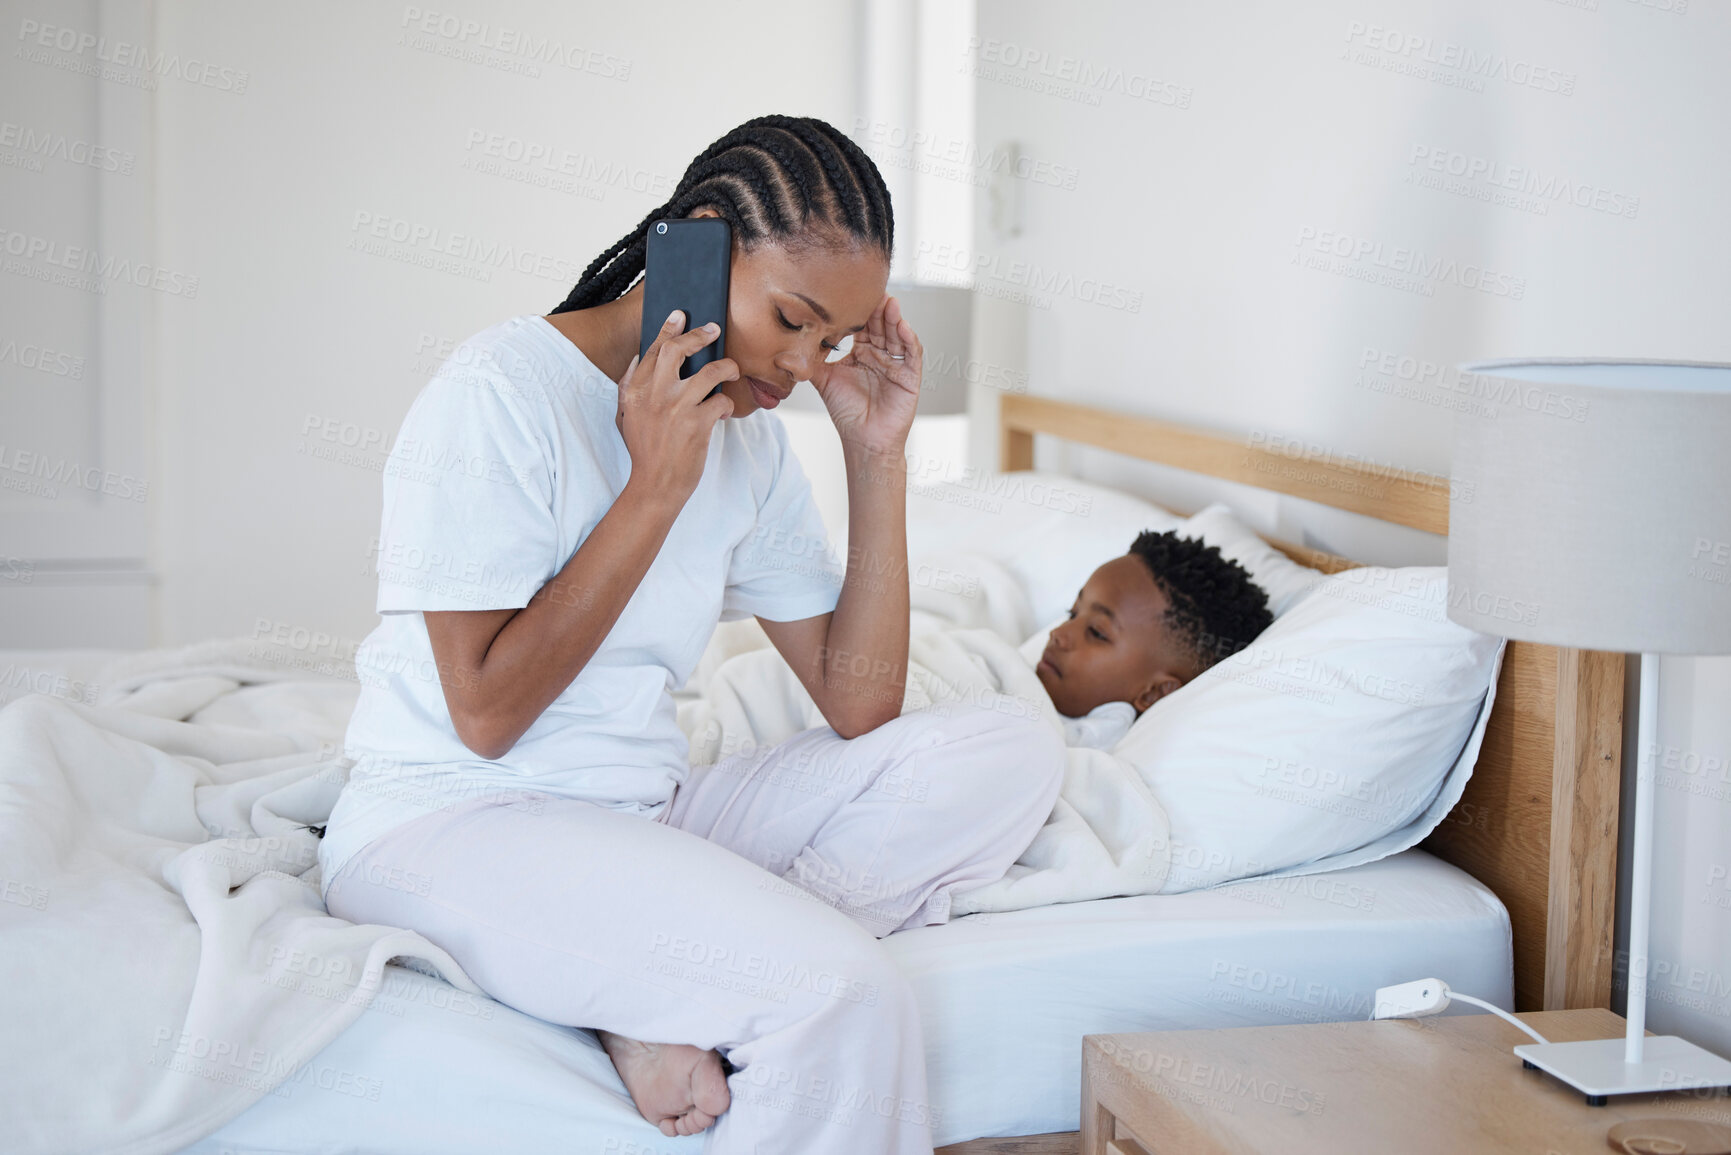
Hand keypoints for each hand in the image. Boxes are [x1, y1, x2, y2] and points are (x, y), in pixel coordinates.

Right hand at [616, 310, 736, 502]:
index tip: (681, 315)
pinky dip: (727, 405)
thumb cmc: (644, 451)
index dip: (668, 329)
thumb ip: (628, 387)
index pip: (654, 350)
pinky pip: (721, 401)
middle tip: (714, 330)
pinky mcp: (697, 424)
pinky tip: (725, 412)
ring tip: (732, 371)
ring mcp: (677, 408)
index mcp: (635, 390)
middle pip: (679, 350)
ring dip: (727, 367)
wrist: (655, 485)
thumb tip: (639, 358)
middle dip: (700, 335)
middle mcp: (655, 394)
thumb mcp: (625, 417)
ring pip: (711, 371)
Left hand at [811, 294, 921, 455]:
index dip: (859, 309)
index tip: (851, 291)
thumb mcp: (824, 381)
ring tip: (889, 302)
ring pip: (897, 335)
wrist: (863, 441)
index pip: (862, 325)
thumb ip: (808, 363)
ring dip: (894, 318)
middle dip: (878, 308)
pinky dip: (909, 339)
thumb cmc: (847, 413)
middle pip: (881, 325)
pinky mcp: (910, 377)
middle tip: (873, 289)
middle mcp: (880, 355)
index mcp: (861, 352)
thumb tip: (782, 351)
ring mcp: (897, 364)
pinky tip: (902, 327)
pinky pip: (912, 354)